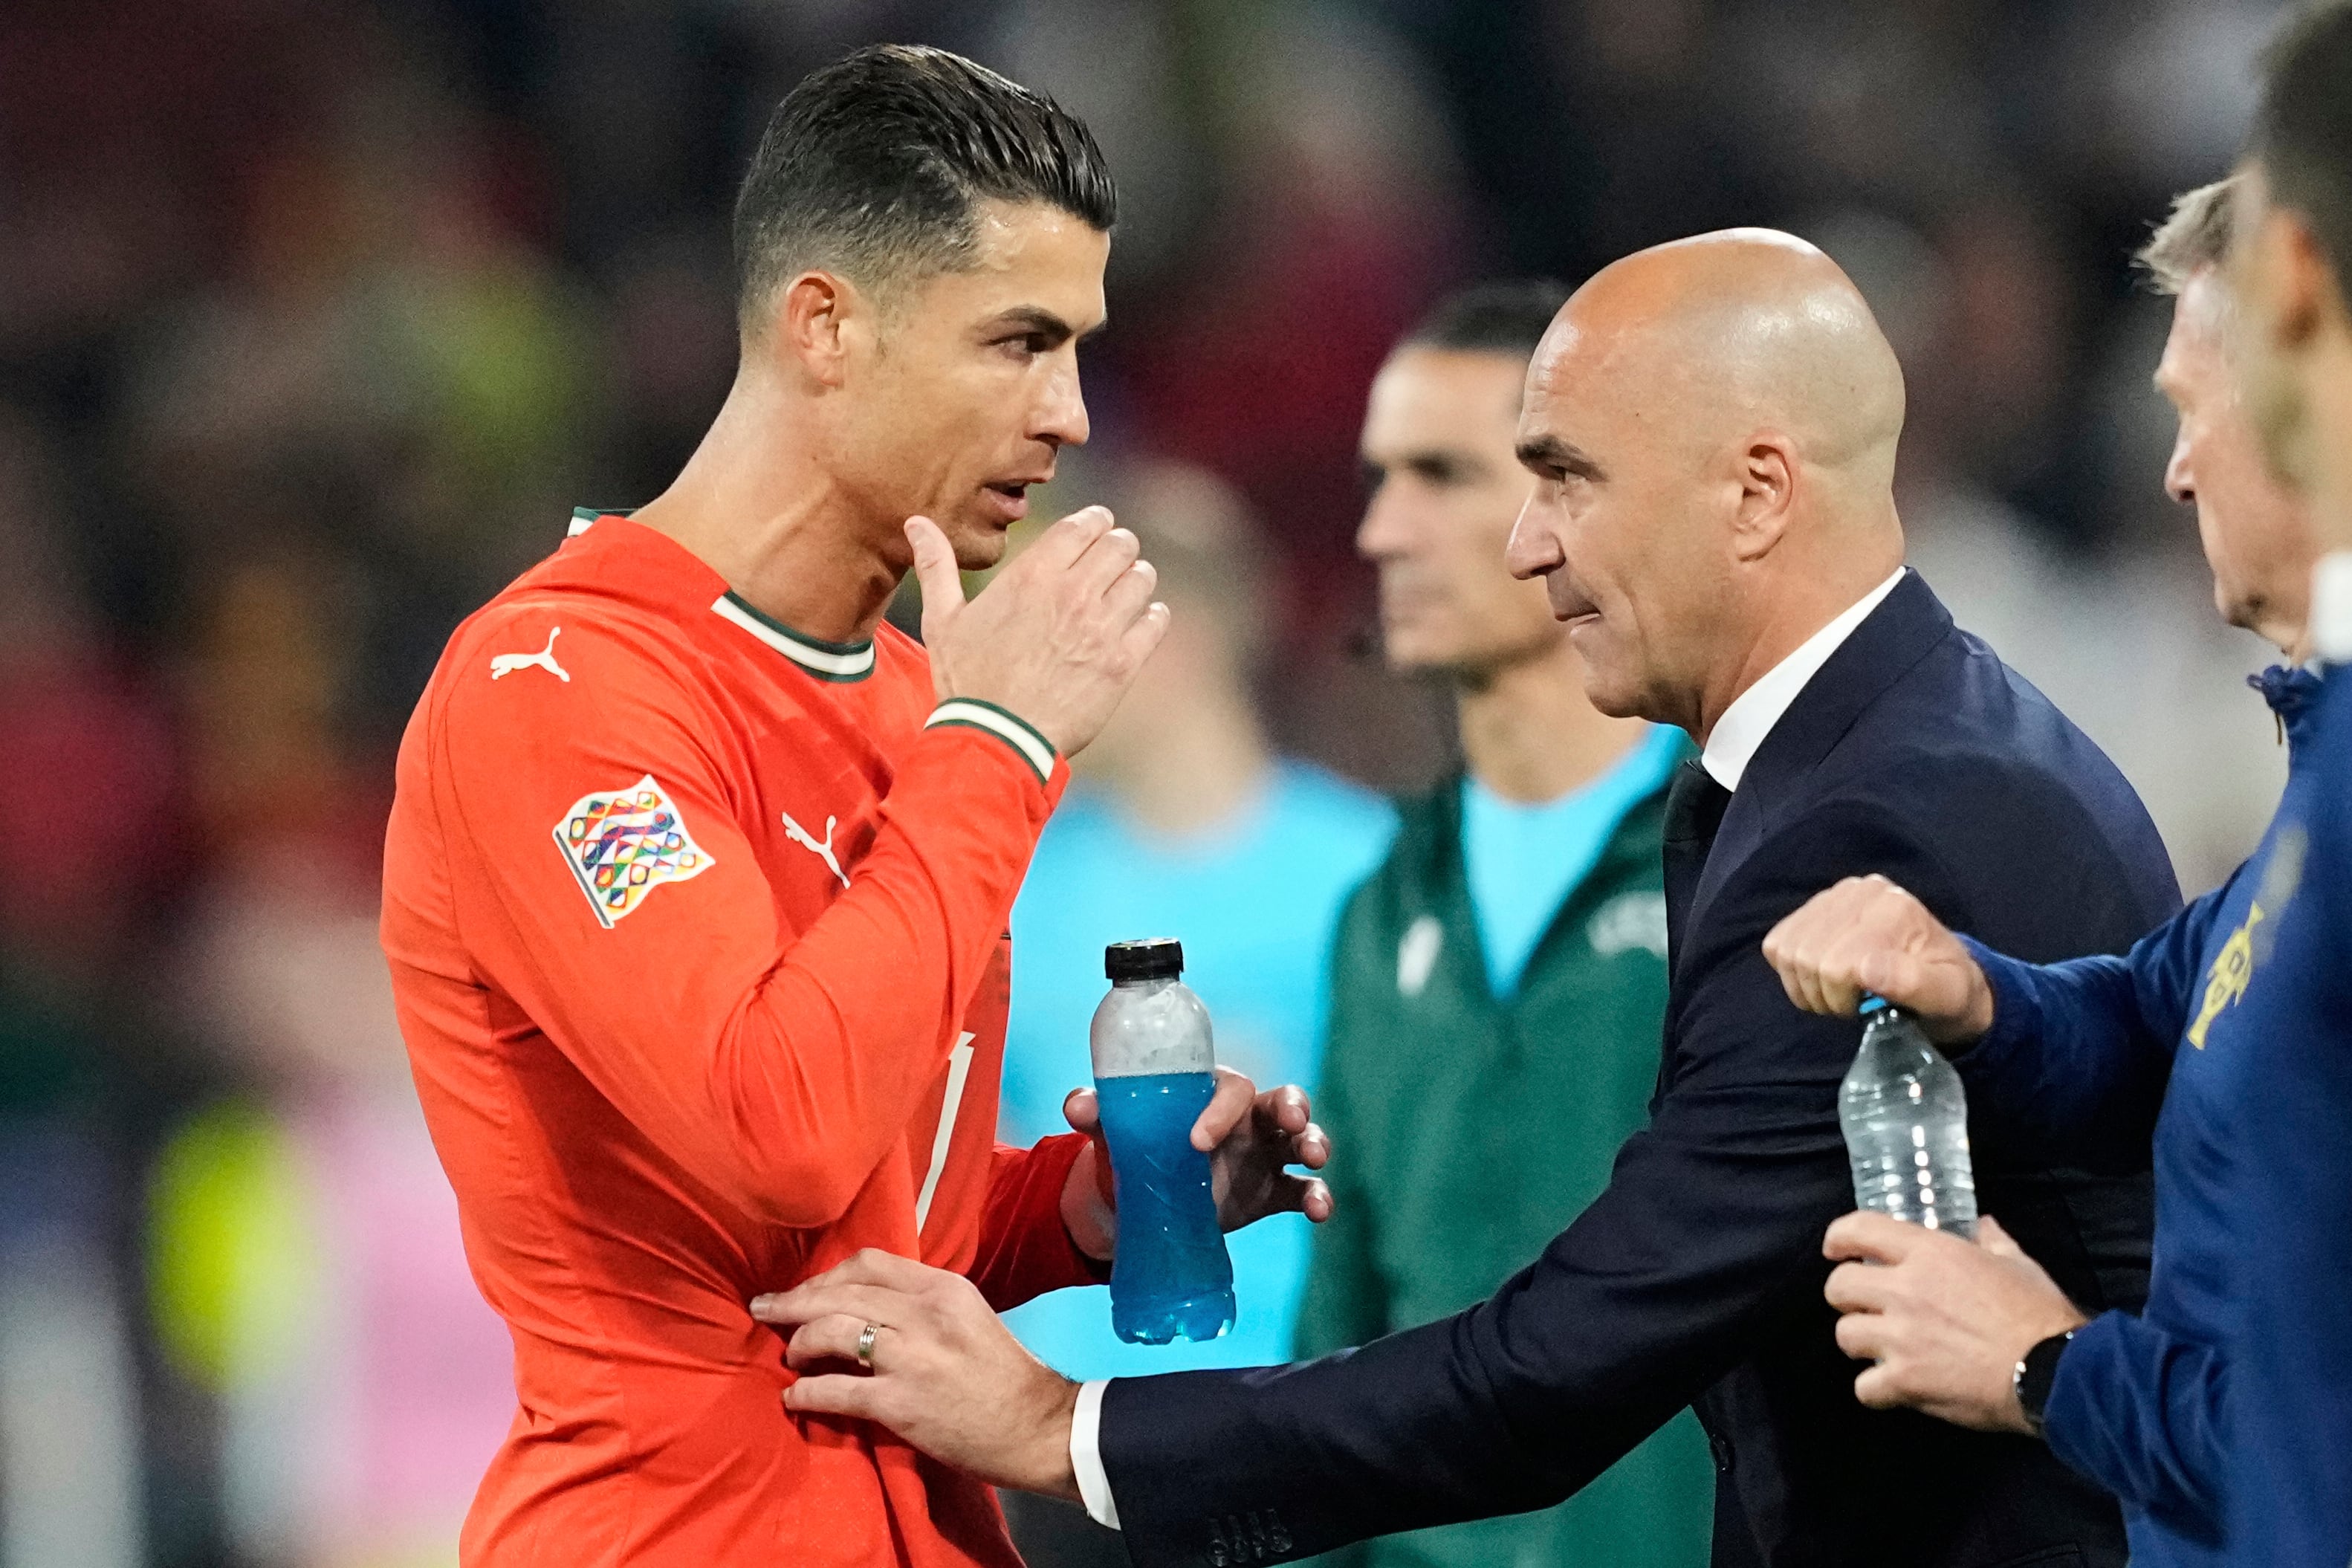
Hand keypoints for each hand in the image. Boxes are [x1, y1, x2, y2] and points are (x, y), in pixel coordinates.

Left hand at [750, 1249, 1081, 1497]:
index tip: (805, 1289)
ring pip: (831, 1331)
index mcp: (943, 1288)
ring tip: (789, 1356)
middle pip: (840, 1292)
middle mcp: (924, 1314)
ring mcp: (911, 1358)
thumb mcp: (967, 1316)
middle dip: (794, 1301)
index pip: (869, 1263)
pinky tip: (794, 1397)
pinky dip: (806, 1392)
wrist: (1038, 1427)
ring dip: (799, 1342)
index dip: (826, 1275)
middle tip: (766, 1310)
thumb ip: (921, 1304)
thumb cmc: (1003, 1373)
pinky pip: (835, 1390)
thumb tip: (864, 1304)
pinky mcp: (900, 1404)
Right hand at [909, 507, 1169, 756]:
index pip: (1084, 524)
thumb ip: (937, 566)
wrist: (996, 739)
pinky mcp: (1122, 663)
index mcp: (1032, 575)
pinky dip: (1153, 616)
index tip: (1096, 529)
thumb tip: (916, 523)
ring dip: (1137, 579)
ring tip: (1127, 590)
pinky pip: (1155, 621)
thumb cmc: (967, 681)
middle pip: (1121, 545)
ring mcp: (1101, 628)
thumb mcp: (943, 620)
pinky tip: (1143, 620)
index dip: (1095, 522)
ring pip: (1142, 578)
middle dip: (1119, 547)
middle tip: (1113, 559)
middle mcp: (1073, 593)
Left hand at [1056, 1068, 1334, 1258]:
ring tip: (1315, 1157)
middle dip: (1294, 1107)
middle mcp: (1245, 1119)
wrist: (1138, 1204)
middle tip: (1293, 1121)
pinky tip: (1320, 1213)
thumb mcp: (1114, 1133)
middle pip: (1282, 1100)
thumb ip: (1098, 1115)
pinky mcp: (1270, 1193)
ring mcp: (1263, 1156)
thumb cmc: (1132, 1151)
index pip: (1230, 1089)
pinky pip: (1302, 1190)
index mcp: (1210, 1095)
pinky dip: (1317, 1198)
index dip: (1221, 1110)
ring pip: (1301, 1140)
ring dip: (1314, 1143)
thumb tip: (1077, 1105)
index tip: (1196, 1142)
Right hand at [1761, 874, 1994, 1043]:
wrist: (1942, 976)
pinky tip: (1821, 979)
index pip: (1839, 964)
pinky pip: (1776, 943)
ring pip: (1785, 950)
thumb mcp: (1945, 996)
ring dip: (1805, 985)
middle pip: (1807, 956)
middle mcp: (1861, 890)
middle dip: (1824, 995)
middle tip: (1853, 1005)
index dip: (1844, 1000)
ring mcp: (1833, 895)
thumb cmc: (1948, 992)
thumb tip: (1867, 970)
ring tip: (1837, 994)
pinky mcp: (1812, 907)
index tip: (1870, 1009)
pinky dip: (1791, 972)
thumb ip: (1913, 983)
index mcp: (1894, 907)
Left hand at [1822, 1211, 2088, 1432]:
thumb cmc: (2039, 1314)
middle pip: (1838, 1287)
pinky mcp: (1904, 1381)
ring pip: (1844, 1336)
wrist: (2055, 1372)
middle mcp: (1904, 1290)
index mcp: (1929, 1254)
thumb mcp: (2017, 1263)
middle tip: (1867, 1306)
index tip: (1837, 1250)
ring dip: (1861, 1343)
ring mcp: (1900, 1338)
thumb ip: (1991, 1241)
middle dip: (1847, 1296)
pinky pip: (1864, 1388)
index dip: (1839, 1239)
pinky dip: (1876, 1390)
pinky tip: (1895, 1388)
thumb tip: (1982, 1225)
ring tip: (1884, 1348)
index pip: (1858, 1229)